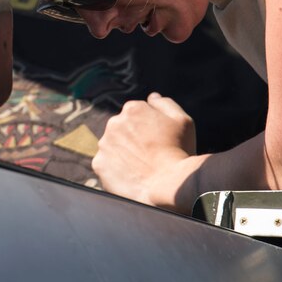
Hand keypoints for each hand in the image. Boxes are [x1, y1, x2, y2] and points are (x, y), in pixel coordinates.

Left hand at [92, 92, 196, 208]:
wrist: (170, 184)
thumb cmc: (179, 151)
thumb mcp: (182, 120)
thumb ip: (165, 104)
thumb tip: (152, 97)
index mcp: (133, 109)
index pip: (136, 114)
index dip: (148, 128)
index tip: (156, 140)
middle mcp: (114, 123)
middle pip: (122, 129)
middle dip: (133, 138)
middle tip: (149, 154)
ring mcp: (105, 144)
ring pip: (113, 146)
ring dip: (123, 153)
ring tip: (141, 167)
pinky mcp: (99, 164)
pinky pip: (106, 164)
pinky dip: (116, 169)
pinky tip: (132, 176)